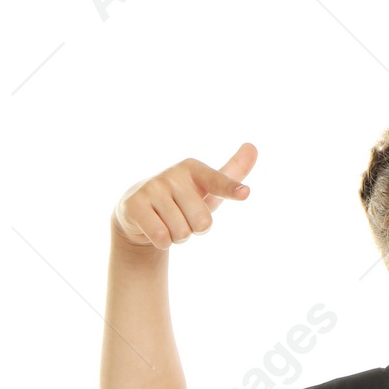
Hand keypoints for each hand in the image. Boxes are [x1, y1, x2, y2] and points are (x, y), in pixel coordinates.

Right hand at [113, 145, 256, 249]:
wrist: (139, 213)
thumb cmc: (182, 201)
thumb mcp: (207, 189)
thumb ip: (231, 174)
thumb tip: (253, 146)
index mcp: (193, 169)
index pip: (216, 183)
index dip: (231, 189)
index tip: (245, 193)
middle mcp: (172, 174)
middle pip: (203, 223)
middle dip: (195, 230)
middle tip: (182, 218)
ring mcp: (152, 187)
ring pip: (182, 233)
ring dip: (178, 237)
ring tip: (168, 222)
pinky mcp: (135, 204)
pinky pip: (162, 237)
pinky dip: (162, 242)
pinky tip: (155, 228)